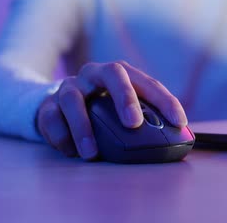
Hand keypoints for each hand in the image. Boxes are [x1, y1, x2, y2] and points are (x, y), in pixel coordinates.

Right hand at [36, 61, 187, 159]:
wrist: (56, 107)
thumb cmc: (100, 110)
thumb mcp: (122, 112)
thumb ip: (145, 120)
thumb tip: (175, 141)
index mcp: (120, 75)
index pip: (147, 82)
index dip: (165, 100)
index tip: (179, 121)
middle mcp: (95, 75)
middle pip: (113, 73)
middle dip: (125, 97)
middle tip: (134, 124)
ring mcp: (69, 88)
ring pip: (74, 99)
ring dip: (84, 127)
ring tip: (92, 153)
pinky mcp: (48, 106)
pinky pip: (51, 118)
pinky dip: (61, 137)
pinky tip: (71, 152)